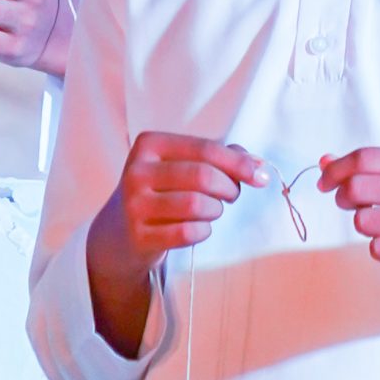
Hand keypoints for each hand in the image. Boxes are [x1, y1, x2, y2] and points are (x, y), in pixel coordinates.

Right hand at [87, 132, 268, 355]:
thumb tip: (259, 165)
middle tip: (230, 196)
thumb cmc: (161, 191)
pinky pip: (187, 232)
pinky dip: (203, 231)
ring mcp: (134, 204)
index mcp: (149, 144)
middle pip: (203, 177)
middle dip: (228, 188)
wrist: (120, 232)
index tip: (260, 176)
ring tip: (211, 211)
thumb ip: (218, 158)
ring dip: (215, 211)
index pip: (205, 149)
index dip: (238, 163)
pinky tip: (199, 228)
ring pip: (197, 205)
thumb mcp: (180, 166)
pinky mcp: (139, 235)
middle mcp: (137, 171)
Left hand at [317, 147, 379, 301]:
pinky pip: (378, 248)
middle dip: (343, 198)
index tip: (325, 183)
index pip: (363, 158)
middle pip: (356, 187)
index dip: (336, 170)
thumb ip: (376, 169)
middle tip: (350, 205)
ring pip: (363, 221)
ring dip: (363, 226)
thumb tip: (325, 161)